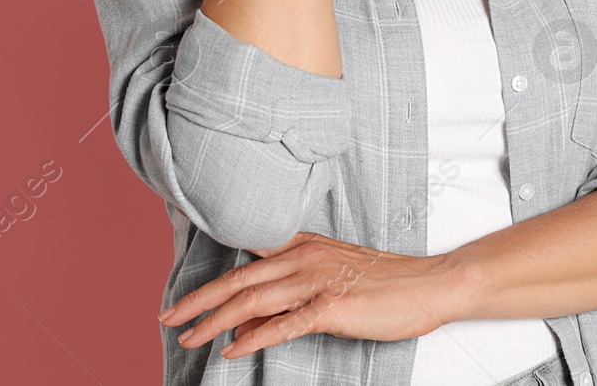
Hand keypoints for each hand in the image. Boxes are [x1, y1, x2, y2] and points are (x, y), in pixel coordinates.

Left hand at [159, 232, 465, 359]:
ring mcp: (315, 282)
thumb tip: (253, 313)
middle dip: (197, 301)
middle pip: (237, 281)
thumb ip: (293, 287)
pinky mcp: (329, 308)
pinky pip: (281, 325)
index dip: (210, 281)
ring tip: (188, 336)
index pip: (245, 262)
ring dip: (214, 321)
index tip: (181, 297)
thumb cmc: (386, 283)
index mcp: (303, 246)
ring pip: (251, 301)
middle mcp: (303, 258)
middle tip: (166, 316)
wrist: (430, 284)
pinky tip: (231, 350)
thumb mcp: (333, 273)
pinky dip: (252, 337)